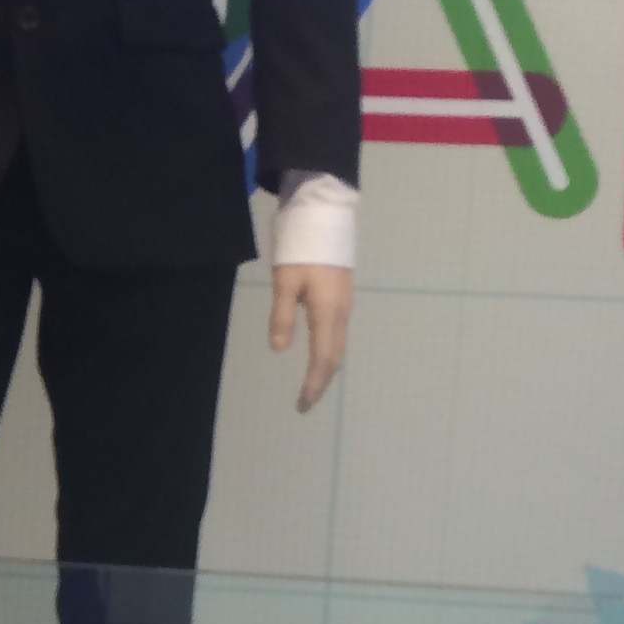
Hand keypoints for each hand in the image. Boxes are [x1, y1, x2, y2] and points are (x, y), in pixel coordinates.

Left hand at [269, 262, 350, 412]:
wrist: (326, 220)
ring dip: (325, 370)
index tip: (303, 404)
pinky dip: (328, 354)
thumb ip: (282, 315)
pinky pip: (337, 336)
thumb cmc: (301, 250)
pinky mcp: (341, 300)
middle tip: (304, 403)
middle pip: (334, 357)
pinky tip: (318, 359)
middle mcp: (340, 314)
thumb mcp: (285, 282)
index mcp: (327, 312)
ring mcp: (344, 307)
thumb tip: (279, 349)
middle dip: (320, 382)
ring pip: (338, 347)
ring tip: (310, 387)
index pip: (322, 359)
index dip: (313, 383)